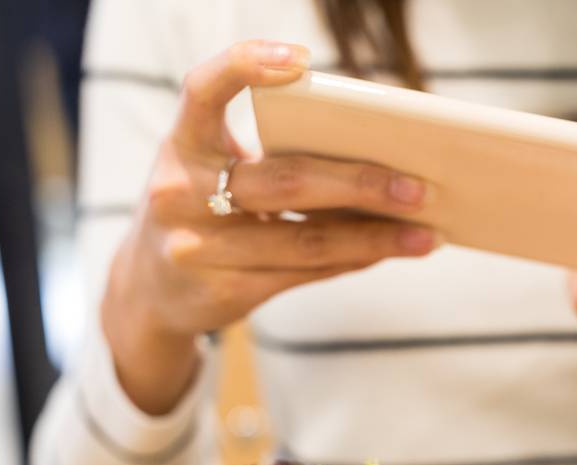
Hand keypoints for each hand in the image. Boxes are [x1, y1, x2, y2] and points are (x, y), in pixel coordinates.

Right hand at [102, 40, 440, 414]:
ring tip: (426, 233)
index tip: (300, 61)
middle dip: (362, 182)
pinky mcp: (223, 291)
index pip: (203, 89)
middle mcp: (182, 193)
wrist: (149, 290)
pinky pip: (303, 273)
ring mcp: (199, 248)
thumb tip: (374, 155)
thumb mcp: (211, 169)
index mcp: (181, 142)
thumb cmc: (202, 210)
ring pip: (306, 238)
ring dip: (375, 237)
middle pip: (287, 180)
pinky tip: (387, 251)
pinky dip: (352, 259)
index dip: (245, 67)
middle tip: (420, 186)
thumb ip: (268, 154)